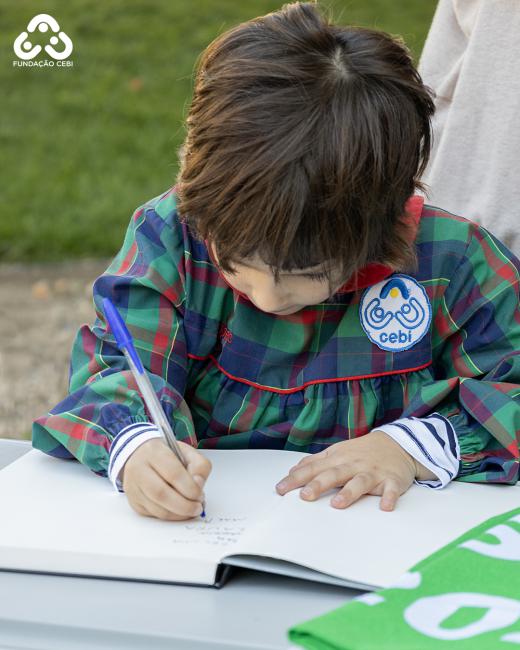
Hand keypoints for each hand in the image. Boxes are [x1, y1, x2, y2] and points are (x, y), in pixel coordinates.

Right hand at [122, 439, 210, 520]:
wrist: (141, 456)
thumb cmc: (166, 455)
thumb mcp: (187, 452)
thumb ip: (199, 466)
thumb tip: (198, 485)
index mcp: (154, 452)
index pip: (173, 473)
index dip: (190, 488)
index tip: (200, 495)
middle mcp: (139, 469)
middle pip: (161, 493)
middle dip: (184, 506)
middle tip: (198, 508)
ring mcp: (133, 487)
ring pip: (156, 508)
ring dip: (178, 514)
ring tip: (191, 510)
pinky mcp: (134, 501)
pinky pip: (153, 515)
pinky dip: (171, 516)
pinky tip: (180, 511)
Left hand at [275, 430, 435, 510]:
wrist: (398, 443)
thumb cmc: (362, 452)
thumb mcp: (337, 452)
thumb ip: (315, 462)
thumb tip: (293, 470)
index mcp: (337, 459)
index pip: (313, 469)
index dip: (296, 479)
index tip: (280, 489)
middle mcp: (353, 465)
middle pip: (333, 474)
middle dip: (318, 484)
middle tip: (305, 496)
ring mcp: (372, 472)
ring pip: (359, 482)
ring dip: (349, 492)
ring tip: (337, 503)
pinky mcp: (392, 480)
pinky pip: (391, 489)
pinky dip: (389, 497)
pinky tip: (385, 507)